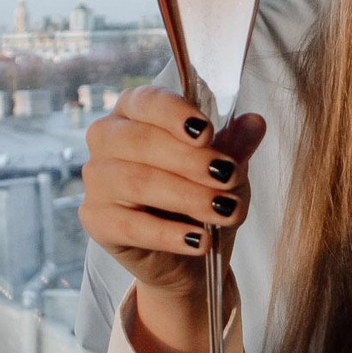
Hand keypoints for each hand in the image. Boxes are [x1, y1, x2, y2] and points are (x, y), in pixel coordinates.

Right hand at [80, 85, 265, 352]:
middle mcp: (107, 138)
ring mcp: (97, 179)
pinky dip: (169, 234)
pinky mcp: (96, 220)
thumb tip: (255, 123)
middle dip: (189, 160)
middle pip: (139, 141)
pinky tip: (200, 240)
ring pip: (136, 182)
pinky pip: (130, 225)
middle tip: (228, 176)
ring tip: (224, 210)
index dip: (175, 114)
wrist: (187, 251)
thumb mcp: (224, 168)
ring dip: (186, 196)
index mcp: (134, 111)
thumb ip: (235, 146)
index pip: (146, 101)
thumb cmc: (200, 194)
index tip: (207, 132)